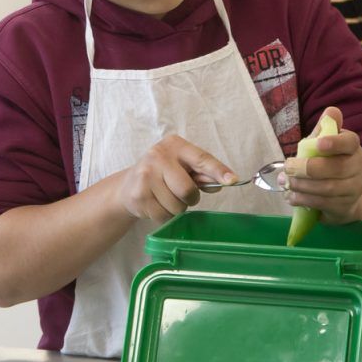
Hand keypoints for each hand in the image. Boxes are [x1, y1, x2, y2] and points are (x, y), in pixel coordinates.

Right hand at [114, 135, 237, 221]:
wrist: (128, 185)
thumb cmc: (162, 174)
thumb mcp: (182, 166)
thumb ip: (203, 172)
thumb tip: (226, 180)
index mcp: (175, 145)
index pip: (201, 159)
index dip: (218, 171)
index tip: (233, 180)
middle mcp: (158, 156)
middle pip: (187, 189)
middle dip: (190, 198)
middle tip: (183, 194)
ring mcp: (146, 175)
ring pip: (176, 206)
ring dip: (177, 208)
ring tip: (166, 198)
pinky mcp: (138, 195)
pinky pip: (163, 216)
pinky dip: (165, 216)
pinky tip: (156, 205)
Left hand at [281, 107, 361, 224]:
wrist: (346, 196)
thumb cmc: (330, 164)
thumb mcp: (325, 145)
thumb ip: (324, 129)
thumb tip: (331, 111)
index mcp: (353, 148)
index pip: (350, 142)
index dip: (335, 143)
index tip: (318, 143)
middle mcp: (359, 168)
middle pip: (337, 168)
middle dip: (308, 168)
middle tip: (287, 168)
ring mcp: (354, 189)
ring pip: (328, 188)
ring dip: (302, 186)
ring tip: (286, 182)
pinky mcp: (346, 207)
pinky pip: (324, 204)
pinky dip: (304, 200)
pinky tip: (291, 197)